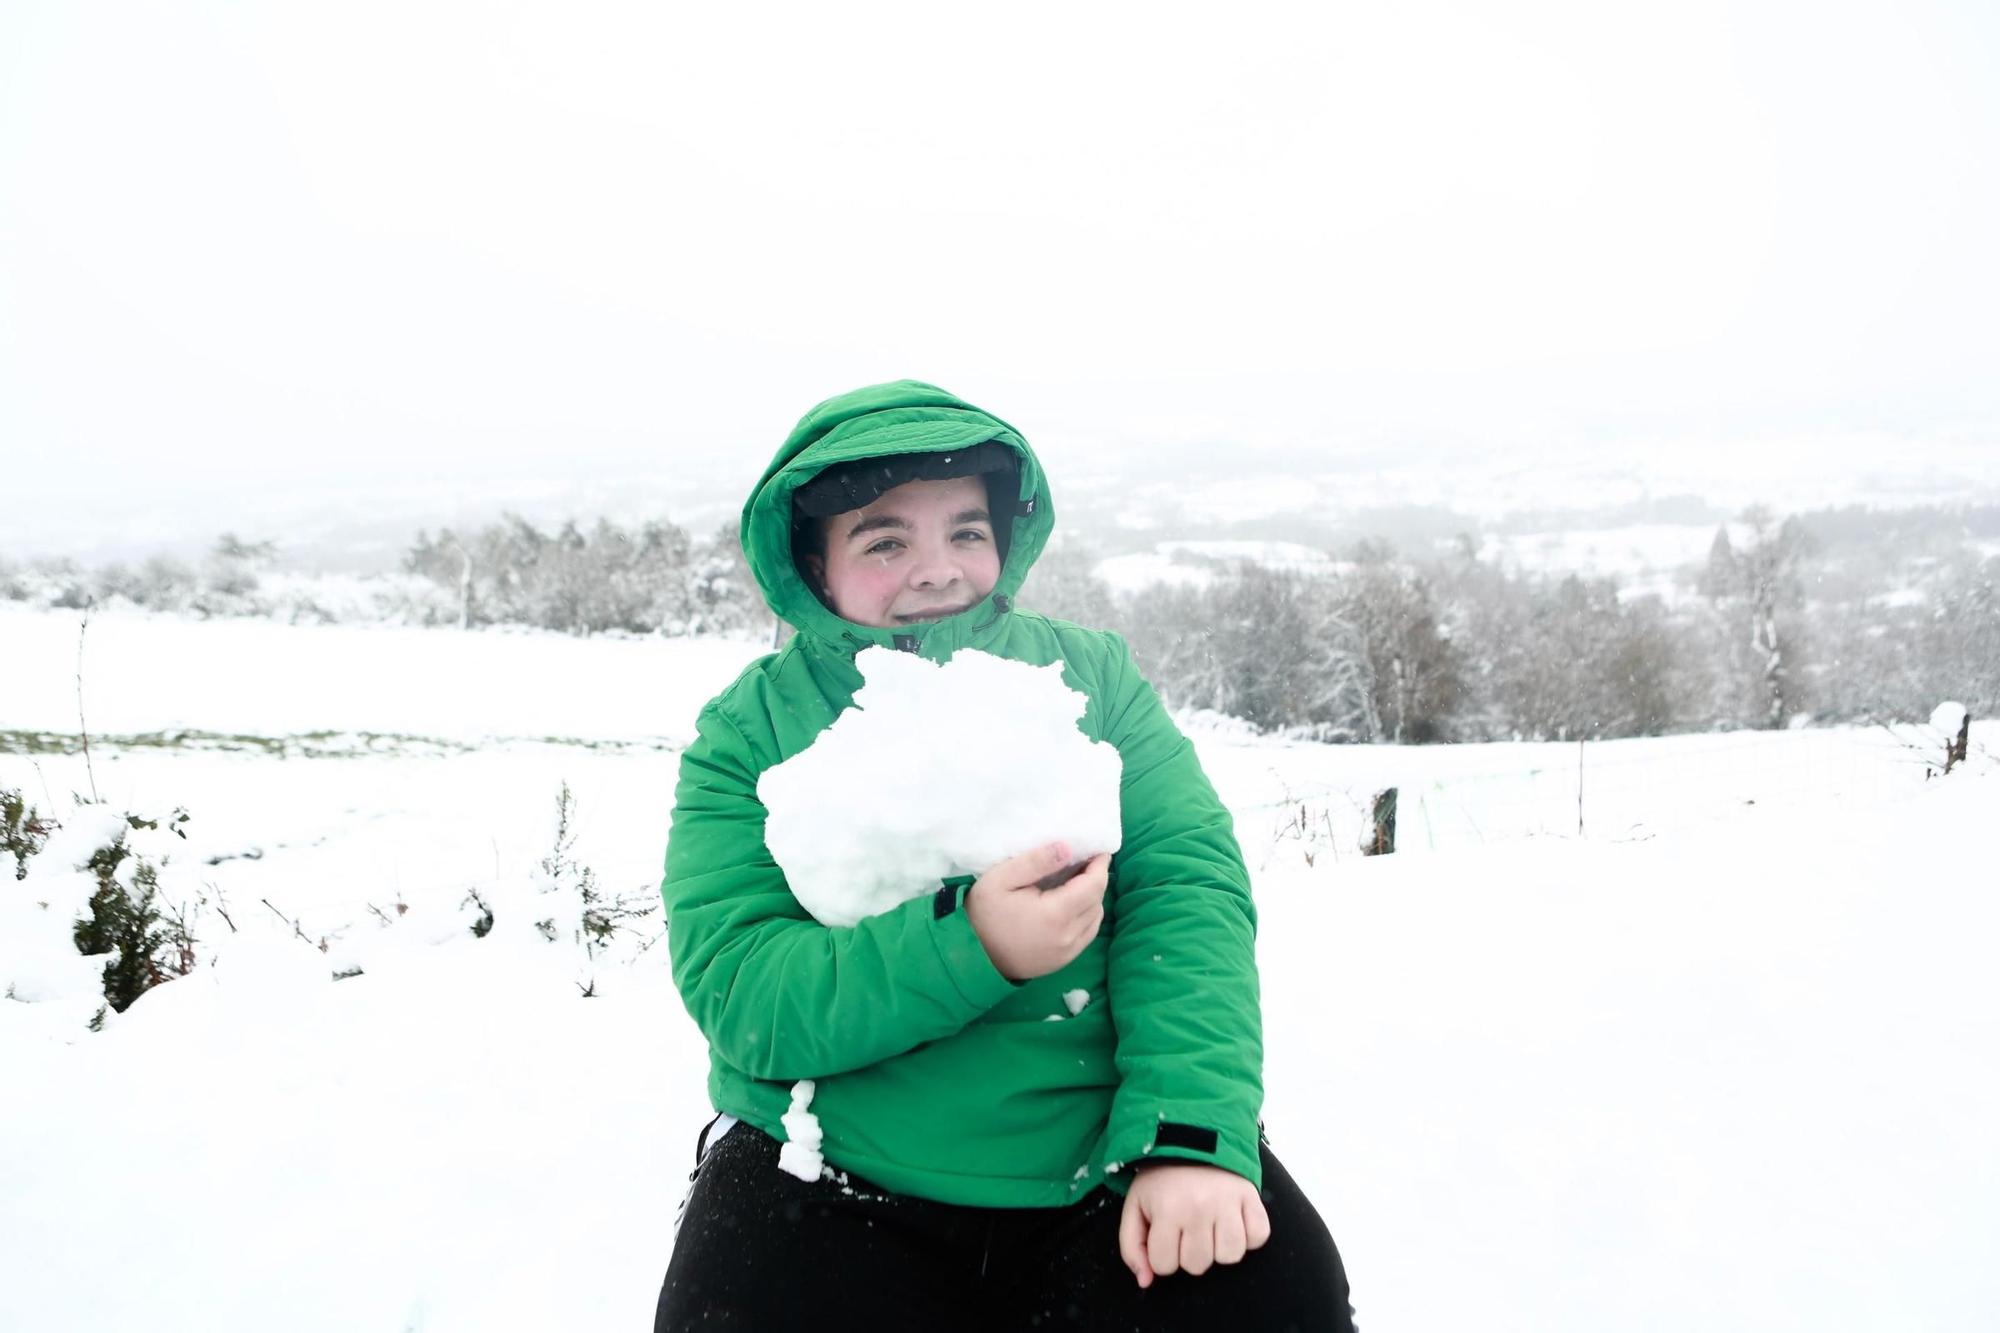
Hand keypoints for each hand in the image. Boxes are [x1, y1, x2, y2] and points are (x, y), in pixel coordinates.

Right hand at [965, 842, 1108, 981]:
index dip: (1099, 865)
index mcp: (1056, 914)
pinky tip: (1071, 905)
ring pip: (1096, 918)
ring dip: (1092, 898)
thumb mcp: (1001, 878)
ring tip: (1078, 881)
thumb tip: (1068, 848)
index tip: (1098, 850)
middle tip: (1085, 861)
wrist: (971, 957)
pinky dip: (1087, 916)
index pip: (1094, 885)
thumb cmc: (983, 914)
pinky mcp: (1062, 961)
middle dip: (1096, 879)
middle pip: (1097, 901)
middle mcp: (1068, 936)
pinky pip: (1087, 934)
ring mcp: (1067, 952)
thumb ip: (1036, 861)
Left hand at [1118, 1162, 1271, 1287]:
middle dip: (1189, 1252)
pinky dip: (1248, 1236)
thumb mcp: (1135, 1207)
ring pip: (1230, 1257)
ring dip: (1219, 1248)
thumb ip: (1132, 1247)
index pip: (1165, 1266)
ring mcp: (1229, 1203)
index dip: (1162, 1255)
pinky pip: (1258, 1237)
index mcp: (1167, 1210)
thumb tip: (1146, 1281)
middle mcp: (1200, 1209)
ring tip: (1210, 1226)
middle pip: (1198, 1266)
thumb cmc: (1162, 1179)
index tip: (1165, 1234)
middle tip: (1187, 1227)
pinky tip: (1233, 1222)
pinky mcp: (1252, 1197)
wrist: (1192, 1138)